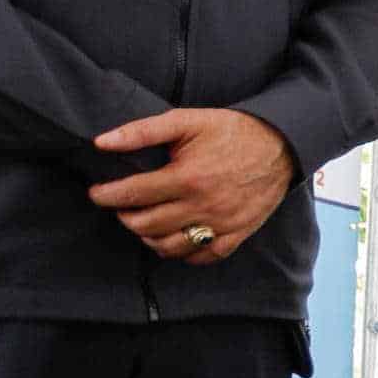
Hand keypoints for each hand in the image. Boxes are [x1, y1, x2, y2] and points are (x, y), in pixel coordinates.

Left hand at [88, 107, 295, 259]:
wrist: (281, 145)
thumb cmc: (230, 130)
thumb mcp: (185, 120)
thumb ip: (141, 131)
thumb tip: (101, 142)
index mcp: (187, 177)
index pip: (132, 195)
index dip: (107, 196)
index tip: (97, 193)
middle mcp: (203, 206)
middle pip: (146, 225)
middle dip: (125, 217)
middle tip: (121, 206)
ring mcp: (221, 224)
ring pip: (169, 246)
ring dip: (148, 237)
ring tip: (143, 222)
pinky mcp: (237, 235)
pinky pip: (201, 257)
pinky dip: (181, 253)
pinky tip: (173, 238)